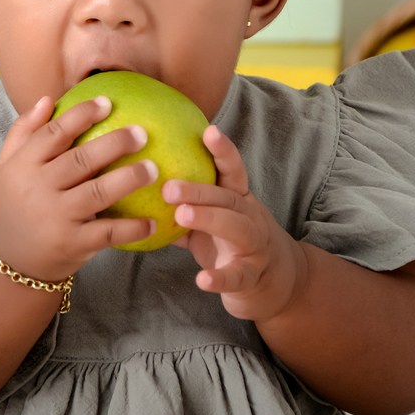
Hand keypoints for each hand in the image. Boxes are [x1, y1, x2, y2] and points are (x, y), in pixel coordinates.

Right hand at [0, 96, 156, 282]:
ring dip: (128, 179)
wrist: (9, 261)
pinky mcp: (72, 244)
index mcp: (23, 166)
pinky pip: (106, 233)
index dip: (81, 116)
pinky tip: (152, 222)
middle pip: (81, 160)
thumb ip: (23, 132)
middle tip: (142, 132)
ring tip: (154, 168)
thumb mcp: (5, 168)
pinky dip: (131, 229)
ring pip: (97, 193)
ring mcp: (56, 218)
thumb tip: (48, 99)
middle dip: (114, 144)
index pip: (53, 134)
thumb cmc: (12, 206)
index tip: (107, 102)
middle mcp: (39, 189)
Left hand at [162, 125, 301, 321]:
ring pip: (236, 228)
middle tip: (168, 187)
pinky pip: (236, 276)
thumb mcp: (210, 222)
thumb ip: (184, 206)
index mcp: (239, 200)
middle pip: (228, 198)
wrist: (273, 284)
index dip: (223, 151)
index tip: (208, 131)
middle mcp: (251, 218)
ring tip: (180, 216)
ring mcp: (255, 246)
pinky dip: (220, 278)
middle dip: (199, 190)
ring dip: (208, 219)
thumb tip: (141, 185)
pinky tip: (202, 280)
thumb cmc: (232, 244)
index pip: (233, 171)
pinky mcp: (251, 276)